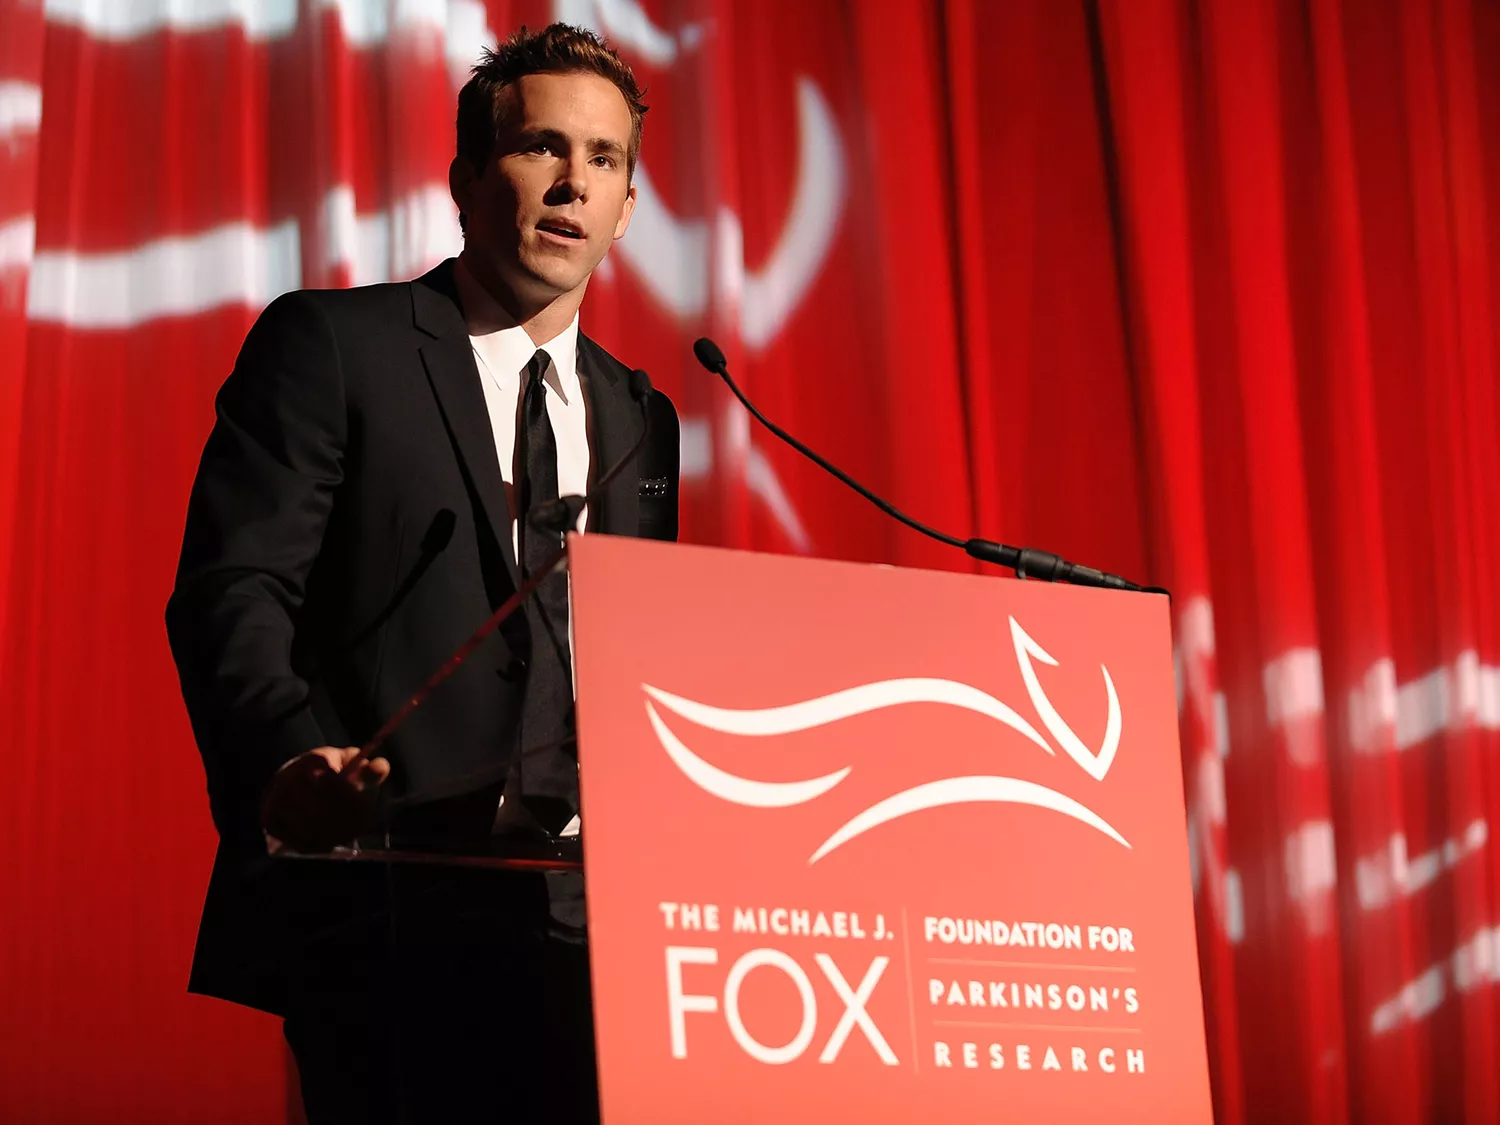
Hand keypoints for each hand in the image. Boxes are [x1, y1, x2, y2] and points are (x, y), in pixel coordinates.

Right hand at [259, 746, 390, 852]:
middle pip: (322, 812)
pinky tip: (329, 841)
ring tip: (346, 834)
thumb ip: (369, 769)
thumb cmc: (332, 773)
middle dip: (346, 823)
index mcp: (314, 761)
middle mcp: (289, 777)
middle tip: (360, 828)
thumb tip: (380, 767)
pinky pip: (297, 841)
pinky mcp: (269, 818)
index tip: (366, 809)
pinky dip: (317, 846)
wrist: (295, 779)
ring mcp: (275, 798)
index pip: (335, 786)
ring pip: (310, 829)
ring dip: (333, 837)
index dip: (354, 802)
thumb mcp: (353, 766)